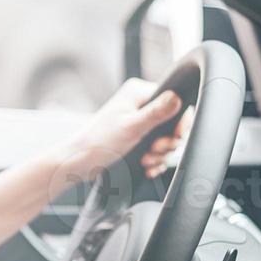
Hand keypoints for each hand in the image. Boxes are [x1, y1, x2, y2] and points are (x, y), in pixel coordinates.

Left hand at [52, 78, 184, 184]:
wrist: (80, 162)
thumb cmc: (99, 142)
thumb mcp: (131, 126)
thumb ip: (156, 113)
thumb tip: (177, 97)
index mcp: (139, 93)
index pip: (175, 100)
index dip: (179, 122)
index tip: (174, 136)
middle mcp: (140, 105)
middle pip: (172, 123)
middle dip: (167, 142)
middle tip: (154, 149)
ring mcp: (139, 122)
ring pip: (166, 139)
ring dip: (160, 154)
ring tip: (146, 160)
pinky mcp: (138, 139)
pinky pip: (158, 150)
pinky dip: (155, 161)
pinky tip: (148, 167)